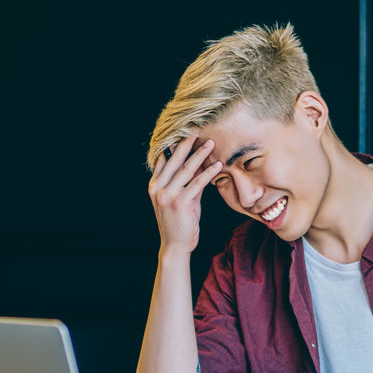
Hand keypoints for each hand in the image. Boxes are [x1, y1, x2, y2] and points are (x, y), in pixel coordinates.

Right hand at [147, 137, 222, 252]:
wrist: (176, 245)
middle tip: (197, 127)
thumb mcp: (181, 198)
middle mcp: (158, 188)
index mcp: (154, 185)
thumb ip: (186, 181)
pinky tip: (218, 165)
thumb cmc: (180, 221)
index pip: (164, 159)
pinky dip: (208, 173)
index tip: (186, 129)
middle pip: (174, 160)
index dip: (174, 144)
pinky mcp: (180, 203)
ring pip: (185, 170)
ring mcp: (167, 195)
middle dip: (186, 143)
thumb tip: (200, 164)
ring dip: (200, 155)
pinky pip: (197, 184)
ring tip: (211, 143)